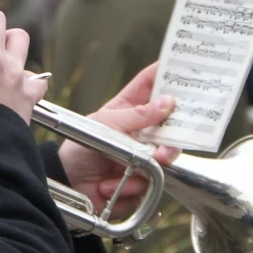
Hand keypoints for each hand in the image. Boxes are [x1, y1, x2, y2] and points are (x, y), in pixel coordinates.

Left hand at [57, 63, 181, 221]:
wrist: (67, 183)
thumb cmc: (79, 146)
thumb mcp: (106, 124)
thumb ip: (138, 115)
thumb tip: (168, 102)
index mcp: (130, 109)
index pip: (150, 85)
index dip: (167, 74)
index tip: (185, 65)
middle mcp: (141, 131)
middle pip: (170, 126)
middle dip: (172, 138)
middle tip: (167, 145)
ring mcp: (143, 156)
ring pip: (164, 159)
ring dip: (147, 167)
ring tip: (127, 170)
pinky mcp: (141, 182)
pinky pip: (150, 184)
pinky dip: (129, 186)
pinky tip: (109, 185)